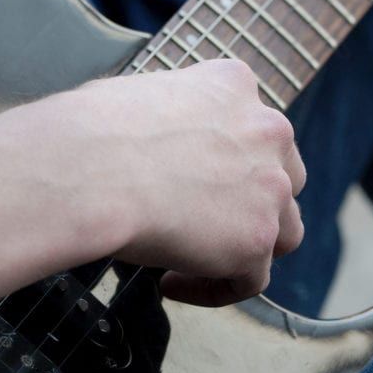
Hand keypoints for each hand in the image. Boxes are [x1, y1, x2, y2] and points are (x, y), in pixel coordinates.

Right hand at [0, 58, 306, 313]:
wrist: (90, 168)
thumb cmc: (90, 130)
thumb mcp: (135, 94)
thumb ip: (166, 115)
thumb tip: (144, 141)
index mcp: (234, 84)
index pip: (250, 126)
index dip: (225, 160)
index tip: (189, 181)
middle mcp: (267, 129)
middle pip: (281, 175)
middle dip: (250, 202)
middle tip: (203, 223)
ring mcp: (269, 186)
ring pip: (282, 229)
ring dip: (246, 247)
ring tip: (192, 262)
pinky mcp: (257, 238)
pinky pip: (252, 279)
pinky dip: (215, 288)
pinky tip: (172, 284)